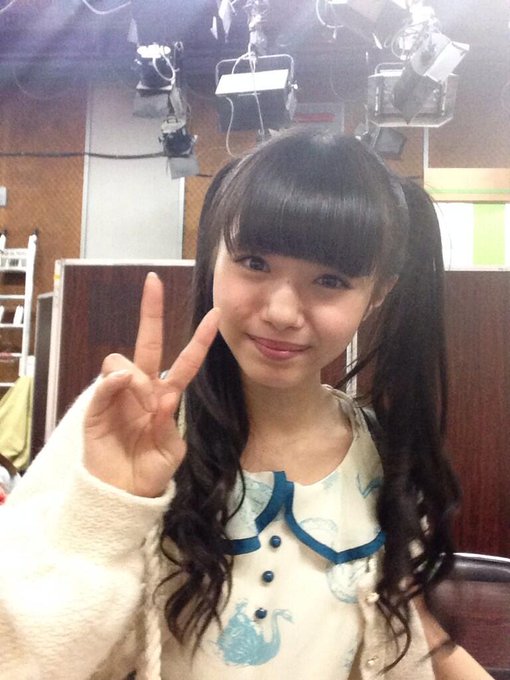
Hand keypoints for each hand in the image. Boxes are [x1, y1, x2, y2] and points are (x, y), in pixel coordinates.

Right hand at [84, 272, 218, 497]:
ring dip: (138, 378)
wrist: (122, 492)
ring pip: (123, 360)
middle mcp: (142, 388)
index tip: (216, 313)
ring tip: (143, 407)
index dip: (200, 338)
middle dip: (151, 311)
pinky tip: (124, 388)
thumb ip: (169, 424)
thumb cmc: (150, 470)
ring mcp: (118, 394)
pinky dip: (115, 381)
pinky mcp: (96, 406)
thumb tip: (159, 398)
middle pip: (147, 342)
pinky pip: (105, 382)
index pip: (185, 361)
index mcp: (166, 396)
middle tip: (153, 282)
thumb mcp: (171, 450)